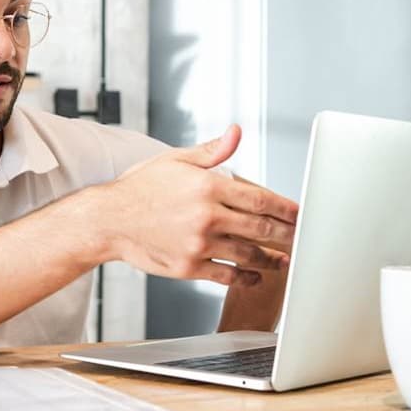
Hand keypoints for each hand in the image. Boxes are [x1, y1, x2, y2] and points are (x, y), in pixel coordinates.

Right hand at [99, 125, 297, 286]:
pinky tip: (255, 276)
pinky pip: (227, 275)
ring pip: (249, 254)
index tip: (300, 213)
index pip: (260, 198)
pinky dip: (246, 277)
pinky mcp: (189, 267)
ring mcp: (199, 244)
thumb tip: (236, 133)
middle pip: (261, 228)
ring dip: (272, 259)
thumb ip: (212, 151)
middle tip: (302, 238)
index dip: (286, 208)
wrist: (108, 220)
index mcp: (208, 186)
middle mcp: (207, 216)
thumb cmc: (139, 189)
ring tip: (284, 260)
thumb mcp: (175, 160)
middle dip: (287, 234)